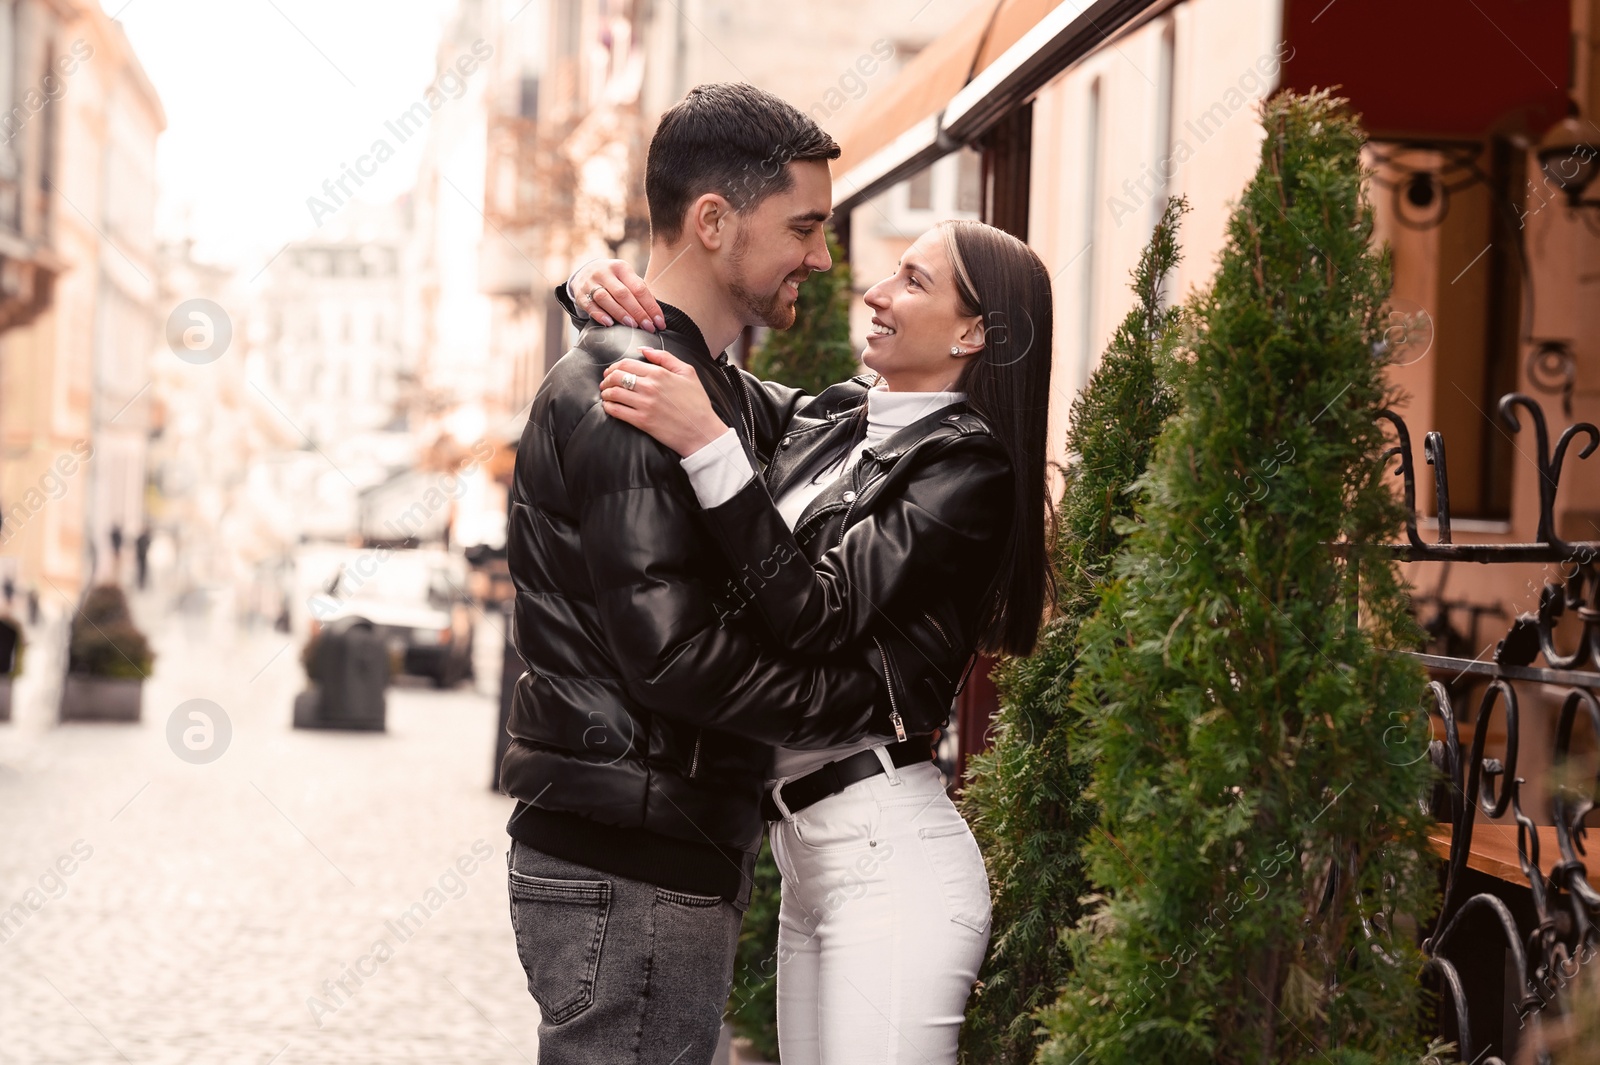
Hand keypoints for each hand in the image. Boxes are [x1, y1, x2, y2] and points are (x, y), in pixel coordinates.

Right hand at [571, 259, 665, 331]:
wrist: (585, 272)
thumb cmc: (613, 280)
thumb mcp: (626, 279)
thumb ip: (639, 292)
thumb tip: (655, 313)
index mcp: (621, 268)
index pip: (639, 288)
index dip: (651, 306)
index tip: (659, 322)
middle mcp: (605, 273)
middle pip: (623, 294)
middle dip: (638, 312)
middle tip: (648, 327)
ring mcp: (590, 283)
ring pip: (605, 298)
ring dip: (620, 313)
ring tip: (632, 326)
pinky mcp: (581, 294)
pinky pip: (590, 305)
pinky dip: (600, 315)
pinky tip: (609, 323)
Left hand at [599, 348, 728, 456]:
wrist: (702, 431)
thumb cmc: (697, 403)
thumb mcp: (687, 372)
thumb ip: (665, 357)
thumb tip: (644, 350)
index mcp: (659, 373)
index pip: (626, 364)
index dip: (614, 367)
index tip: (612, 371)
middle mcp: (650, 387)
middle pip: (616, 376)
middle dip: (607, 378)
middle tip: (606, 383)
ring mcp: (644, 404)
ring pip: (613, 393)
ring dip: (606, 392)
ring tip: (606, 394)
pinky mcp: (641, 421)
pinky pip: (616, 411)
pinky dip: (608, 407)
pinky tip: (609, 406)